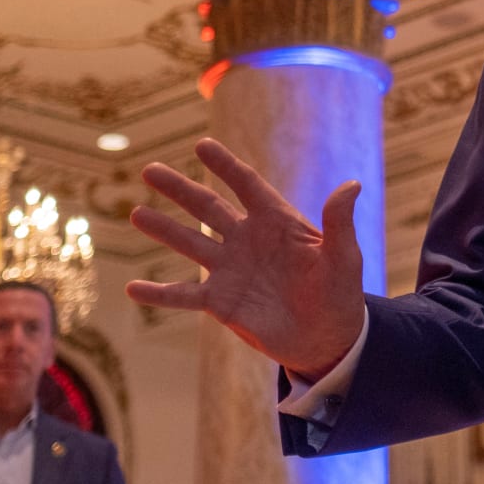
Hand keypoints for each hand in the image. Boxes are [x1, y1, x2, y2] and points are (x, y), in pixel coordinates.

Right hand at [124, 138, 366, 380]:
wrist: (328, 338)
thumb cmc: (340, 293)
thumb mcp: (344, 257)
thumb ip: (339, 221)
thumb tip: (352, 184)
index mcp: (278, 222)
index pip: (248, 186)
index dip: (226, 166)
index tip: (202, 145)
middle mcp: (248, 240)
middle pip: (209, 208)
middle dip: (180, 189)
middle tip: (150, 170)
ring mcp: (231, 270)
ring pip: (190, 244)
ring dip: (164, 229)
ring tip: (136, 213)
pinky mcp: (221, 302)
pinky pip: (184, 296)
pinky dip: (159, 293)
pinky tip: (132, 288)